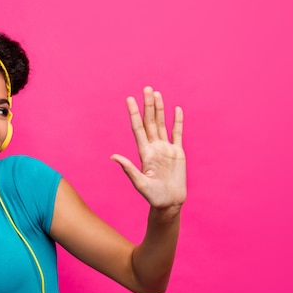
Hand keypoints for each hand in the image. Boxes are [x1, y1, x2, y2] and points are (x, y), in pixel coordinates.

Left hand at [111, 87, 185, 211]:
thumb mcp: (139, 183)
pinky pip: (178, 134)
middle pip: (150, 122)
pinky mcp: (178, 153)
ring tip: (157, 94)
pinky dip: (178, 121)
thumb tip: (113, 156)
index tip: (129, 99)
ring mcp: (166, 149)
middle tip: (146, 88)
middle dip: (148, 105)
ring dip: (160, 109)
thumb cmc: (153, 197)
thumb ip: (128, 168)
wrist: (169, 204)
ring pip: (162, 124)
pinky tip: (176, 109)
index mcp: (144, 153)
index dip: (134, 113)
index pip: (138, 128)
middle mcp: (154, 148)